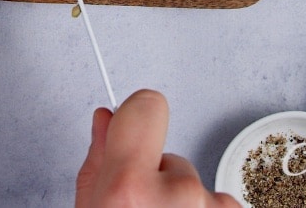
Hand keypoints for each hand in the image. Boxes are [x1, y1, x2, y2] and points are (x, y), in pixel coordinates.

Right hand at [76, 90, 238, 207]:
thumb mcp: (90, 207)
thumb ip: (99, 161)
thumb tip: (106, 121)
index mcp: (129, 187)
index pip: (147, 107)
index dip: (136, 114)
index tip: (131, 120)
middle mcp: (177, 195)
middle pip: (171, 156)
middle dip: (157, 177)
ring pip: (194, 183)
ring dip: (180, 202)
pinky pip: (216, 203)